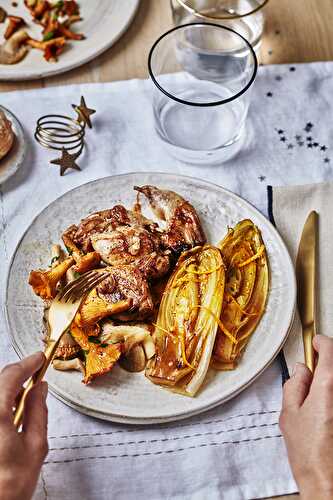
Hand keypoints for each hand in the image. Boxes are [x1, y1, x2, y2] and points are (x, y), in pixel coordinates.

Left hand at [0, 353, 47, 499]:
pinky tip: (8, 414)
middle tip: (35, 374)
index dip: (29, 363)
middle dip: (17, 375)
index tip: (39, 358)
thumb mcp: (34, 447)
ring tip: (24, 398)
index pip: (11, 375)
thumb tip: (40, 390)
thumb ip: (38, 411)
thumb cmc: (6, 489)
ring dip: (6, 390)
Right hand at [280, 335, 332, 499]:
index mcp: (329, 385)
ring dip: (329, 384)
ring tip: (317, 402)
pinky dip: (332, 398)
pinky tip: (326, 415)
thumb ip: (295, 385)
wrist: (329, 482)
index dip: (320, 343)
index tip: (315, 344)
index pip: (330, 348)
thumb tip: (302, 370)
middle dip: (325, 365)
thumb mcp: (290, 414)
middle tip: (312, 376)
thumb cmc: (309, 453)